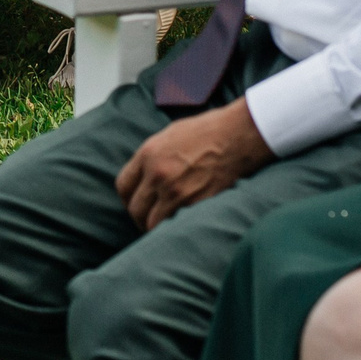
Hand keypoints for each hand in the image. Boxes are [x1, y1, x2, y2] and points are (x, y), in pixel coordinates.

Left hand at [114, 99, 273, 228]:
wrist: (237, 136)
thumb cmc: (207, 131)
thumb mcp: (169, 135)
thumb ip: (152, 157)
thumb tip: (143, 176)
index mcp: (148, 154)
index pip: (123, 186)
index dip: (128, 199)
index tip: (134, 204)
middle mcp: (158, 174)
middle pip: (135, 209)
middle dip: (139, 217)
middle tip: (147, 220)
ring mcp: (176, 191)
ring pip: (153, 224)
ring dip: (155, 228)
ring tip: (163, 228)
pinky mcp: (196, 204)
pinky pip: (177, 226)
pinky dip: (176, 229)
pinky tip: (181, 226)